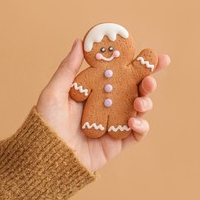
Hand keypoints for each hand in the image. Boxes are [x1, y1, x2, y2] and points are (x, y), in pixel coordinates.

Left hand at [36, 39, 169, 171]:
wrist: (47, 158)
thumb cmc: (46, 124)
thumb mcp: (54, 92)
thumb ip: (68, 68)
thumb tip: (80, 41)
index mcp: (95, 90)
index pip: (120, 73)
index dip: (138, 64)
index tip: (153, 55)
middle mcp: (107, 105)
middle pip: (134, 90)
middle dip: (148, 82)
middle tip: (150, 79)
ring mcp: (113, 123)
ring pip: (139, 110)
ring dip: (146, 102)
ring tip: (140, 102)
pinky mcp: (117, 142)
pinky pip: (136, 134)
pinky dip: (141, 126)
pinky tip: (133, 121)